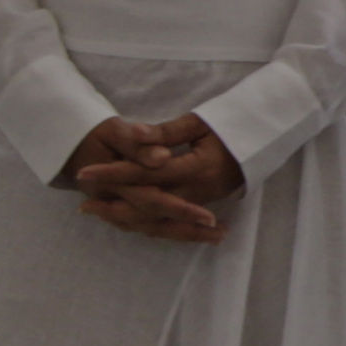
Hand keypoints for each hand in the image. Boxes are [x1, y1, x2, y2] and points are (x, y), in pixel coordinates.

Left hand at [67, 113, 239, 241]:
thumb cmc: (231, 126)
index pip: (147, 173)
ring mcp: (200, 201)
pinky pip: (168, 221)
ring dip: (124, 217)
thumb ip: (166, 133)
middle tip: (83, 203)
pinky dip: (143, 222)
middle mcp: (197, 191)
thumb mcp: (200, 123)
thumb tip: (137, 135)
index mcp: (196, 168)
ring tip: (95, 212)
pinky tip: (123, 217)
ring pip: (157, 219)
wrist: (263, 142)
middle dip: (113, 204)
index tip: (85, 172)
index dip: (114, 173)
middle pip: (148, 205)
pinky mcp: (200, 205)